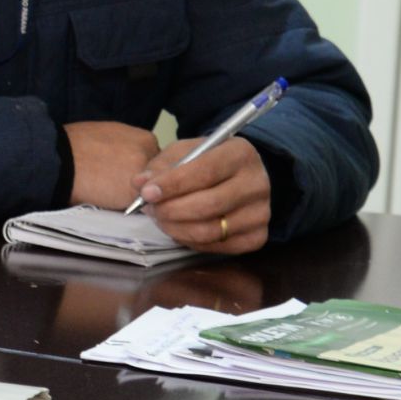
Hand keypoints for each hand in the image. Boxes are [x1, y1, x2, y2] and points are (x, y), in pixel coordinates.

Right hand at [64, 121, 162, 210]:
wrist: (61, 159)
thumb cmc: (76, 146)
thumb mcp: (109, 135)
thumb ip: (127, 146)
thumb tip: (128, 158)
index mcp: (145, 138)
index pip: (155, 160)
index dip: (141, 170)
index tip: (126, 174)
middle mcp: (151, 155)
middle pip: (156, 176)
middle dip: (143, 183)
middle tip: (119, 186)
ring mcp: (146, 175)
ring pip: (149, 191)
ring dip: (137, 195)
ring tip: (112, 193)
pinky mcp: (136, 195)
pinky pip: (138, 205)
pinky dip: (128, 206)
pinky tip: (111, 199)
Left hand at [139, 133, 271, 254]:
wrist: (238, 178)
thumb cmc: (207, 163)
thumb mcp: (185, 153)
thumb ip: (162, 166)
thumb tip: (140, 183)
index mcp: (241, 154)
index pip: (206, 171)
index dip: (173, 184)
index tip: (147, 193)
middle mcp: (257, 183)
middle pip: (208, 205)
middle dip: (171, 210)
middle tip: (149, 209)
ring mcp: (261, 213)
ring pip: (210, 230)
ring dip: (176, 228)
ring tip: (160, 218)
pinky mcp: (258, 236)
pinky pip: (216, 247)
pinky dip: (191, 241)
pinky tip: (180, 228)